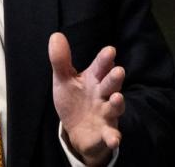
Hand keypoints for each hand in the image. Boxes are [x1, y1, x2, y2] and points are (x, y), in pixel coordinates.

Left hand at [49, 33, 125, 165]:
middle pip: (110, 84)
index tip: (109, 50)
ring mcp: (106, 114)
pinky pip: (111, 135)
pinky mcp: (106, 132)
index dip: (104, 59)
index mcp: (93, 79)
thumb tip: (55, 35)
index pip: (100, 66)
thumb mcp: (64, 80)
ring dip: (118, 103)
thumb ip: (61, 60)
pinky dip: (113, 138)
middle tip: (118, 70)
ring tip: (117, 97)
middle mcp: (103, 94)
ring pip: (114, 107)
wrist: (78, 130)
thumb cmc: (74, 100)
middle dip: (114, 78)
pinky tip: (114, 140)